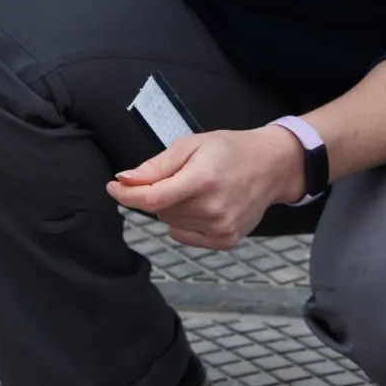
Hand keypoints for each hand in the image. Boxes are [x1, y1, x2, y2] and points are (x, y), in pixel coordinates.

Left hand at [107, 125, 304, 249]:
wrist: (271, 166)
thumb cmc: (229, 150)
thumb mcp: (191, 145)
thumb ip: (156, 166)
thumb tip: (124, 180)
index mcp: (203, 179)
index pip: (152, 199)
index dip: (127, 195)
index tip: (114, 187)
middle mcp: (213, 208)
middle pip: (160, 210)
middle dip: (159, 194)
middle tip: (182, 176)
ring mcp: (221, 228)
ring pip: (170, 223)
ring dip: (173, 207)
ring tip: (198, 189)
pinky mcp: (225, 240)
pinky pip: (184, 236)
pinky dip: (185, 222)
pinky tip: (204, 206)